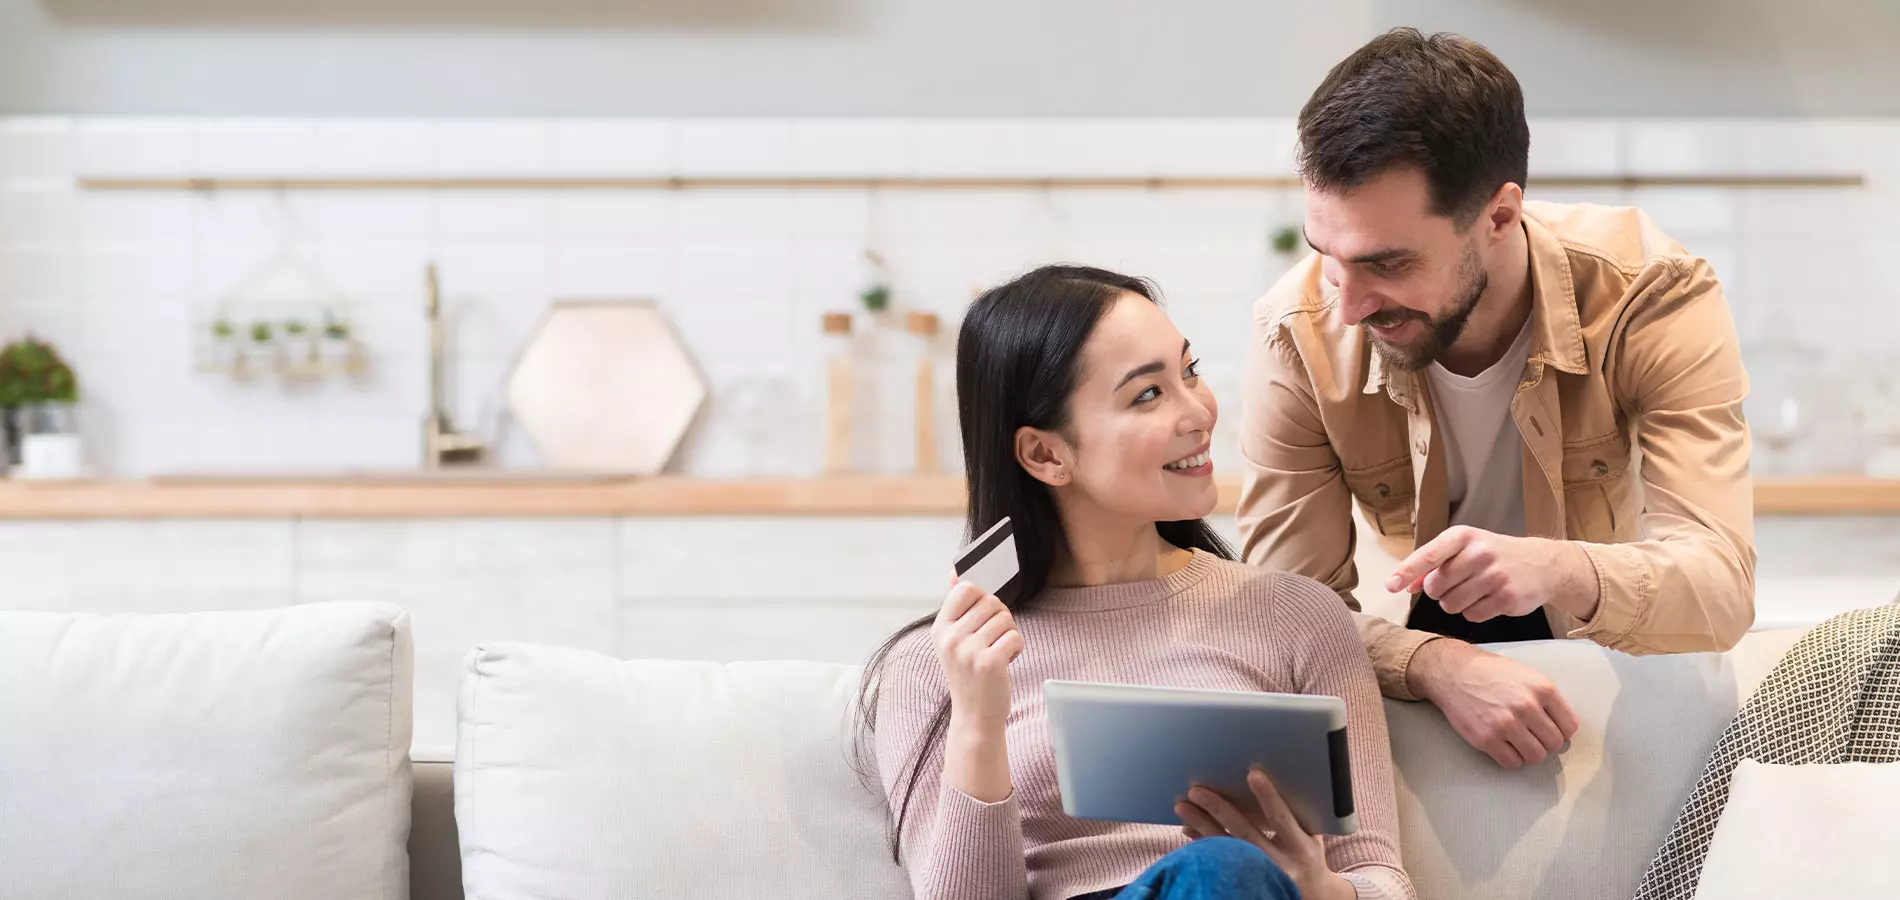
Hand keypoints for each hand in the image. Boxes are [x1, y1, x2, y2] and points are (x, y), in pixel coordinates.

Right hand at [931, 580, 1022, 726]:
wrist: (974, 715)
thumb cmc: (968, 673)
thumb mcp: (953, 640)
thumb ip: (955, 606)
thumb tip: (955, 572)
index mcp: (940, 628)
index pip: (966, 588)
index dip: (982, 598)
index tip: (983, 618)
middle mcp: (951, 638)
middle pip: (991, 601)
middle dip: (1000, 617)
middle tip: (994, 639)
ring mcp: (969, 651)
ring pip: (1006, 618)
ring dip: (1009, 633)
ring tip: (999, 651)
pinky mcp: (990, 662)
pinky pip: (1015, 636)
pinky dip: (1018, 647)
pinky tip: (1007, 660)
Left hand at [1174, 768, 1352, 899]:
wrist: (1314, 898)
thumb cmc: (1309, 857)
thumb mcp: (1311, 838)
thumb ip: (1295, 815)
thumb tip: (1263, 780)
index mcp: (1300, 848)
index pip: (1281, 819)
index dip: (1268, 797)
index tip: (1252, 775)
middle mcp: (1280, 864)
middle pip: (1244, 834)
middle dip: (1219, 810)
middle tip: (1196, 790)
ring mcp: (1261, 876)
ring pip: (1226, 850)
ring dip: (1202, 826)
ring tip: (1182, 807)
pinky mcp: (1246, 884)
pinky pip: (1219, 864)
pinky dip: (1202, 847)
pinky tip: (1188, 831)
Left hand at [1386, 526, 1601, 621]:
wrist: (1542, 564)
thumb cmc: (1494, 555)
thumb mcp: (1464, 548)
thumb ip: (1432, 564)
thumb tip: (1401, 584)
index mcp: (1463, 537)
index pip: (1428, 555)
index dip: (1406, 572)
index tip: (1390, 586)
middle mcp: (1479, 553)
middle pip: (1435, 588)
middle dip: (1438, 592)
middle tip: (1456, 584)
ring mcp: (1494, 576)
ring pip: (1451, 605)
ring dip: (1455, 603)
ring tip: (1472, 591)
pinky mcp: (1506, 598)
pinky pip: (1472, 615)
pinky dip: (1474, 612)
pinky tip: (1488, 599)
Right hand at [1408, 639, 1579, 767]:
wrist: (1453, 672)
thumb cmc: (1491, 673)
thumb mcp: (1527, 675)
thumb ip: (1547, 698)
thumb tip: (1563, 727)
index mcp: (1542, 688)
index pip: (1569, 726)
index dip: (1560, 730)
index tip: (1549, 729)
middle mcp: (1527, 706)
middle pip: (1554, 743)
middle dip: (1545, 742)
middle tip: (1531, 735)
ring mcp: (1506, 724)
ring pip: (1536, 756)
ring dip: (1529, 752)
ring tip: (1518, 742)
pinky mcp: (1486, 738)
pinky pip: (1512, 762)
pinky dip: (1511, 758)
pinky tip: (1503, 745)